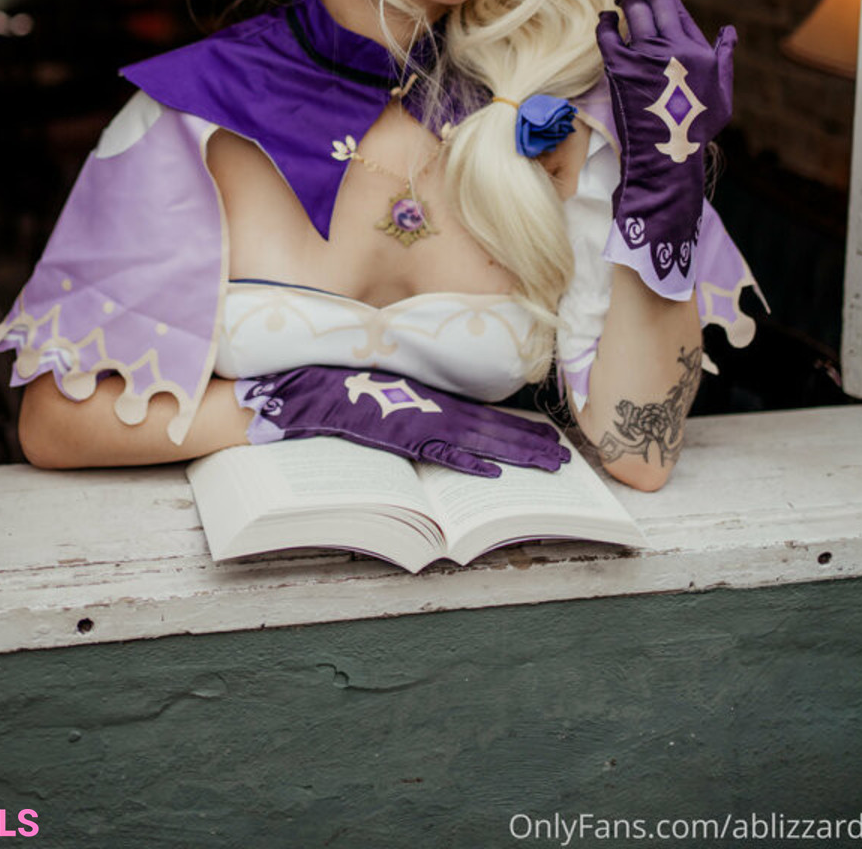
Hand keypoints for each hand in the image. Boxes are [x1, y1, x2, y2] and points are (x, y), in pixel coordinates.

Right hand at [236, 365, 569, 476]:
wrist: (296, 389)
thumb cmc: (334, 394)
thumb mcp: (381, 405)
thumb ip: (409, 420)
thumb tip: (434, 443)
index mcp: (428, 400)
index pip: (485, 416)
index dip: (518, 430)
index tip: (548, 441)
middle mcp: (429, 408)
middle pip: (492, 428)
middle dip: (531, 445)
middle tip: (565, 461)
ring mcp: (415, 421)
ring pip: (477, 440)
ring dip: (515, 454)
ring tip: (549, 466)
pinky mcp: (396, 435)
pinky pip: (438, 452)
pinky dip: (466, 462)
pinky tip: (492, 473)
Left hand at [596, 0, 735, 286]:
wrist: (666, 154)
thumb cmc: (696, 128)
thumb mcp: (723, 93)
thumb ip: (725, 57)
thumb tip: (729, 30)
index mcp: (699, 51)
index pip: (678, 9)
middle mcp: (673, 48)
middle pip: (655, 2)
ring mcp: (646, 56)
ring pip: (632, 14)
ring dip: (626, 1)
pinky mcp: (621, 68)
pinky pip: (608, 34)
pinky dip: (606, 22)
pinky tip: (606, 18)